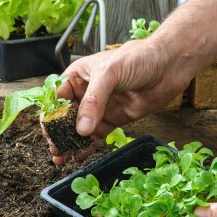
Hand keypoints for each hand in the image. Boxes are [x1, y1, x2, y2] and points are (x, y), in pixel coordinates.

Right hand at [49, 39, 192, 164]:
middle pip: (66, 117)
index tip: (48, 131)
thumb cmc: (138, 58)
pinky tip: (79, 156)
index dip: (50, 114)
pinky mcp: (114, 119)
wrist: (168, 66)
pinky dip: (87, 147)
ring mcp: (101, 108)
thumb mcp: (110, 74)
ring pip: (79, 129)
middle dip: (58, 133)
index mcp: (79, 76)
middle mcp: (86, 93)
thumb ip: (94, 101)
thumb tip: (81, 128)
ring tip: (62, 157)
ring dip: (70, 143)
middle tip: (55, 150)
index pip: (57, 97)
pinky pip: (97, 136)